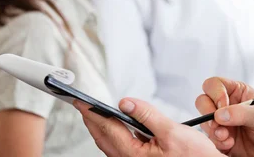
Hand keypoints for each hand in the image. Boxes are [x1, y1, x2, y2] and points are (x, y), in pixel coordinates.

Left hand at [74, 98, 220, 156]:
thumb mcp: (173, 132)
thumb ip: (147, 115)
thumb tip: (126, 103)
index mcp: (134, 155)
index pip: (107, 128)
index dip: (93, 113)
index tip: (80, 101)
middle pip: (104, 138)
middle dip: (92, 120)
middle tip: (81, 105)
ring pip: (111, 145)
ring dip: (102, 128)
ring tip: (95, 113)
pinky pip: (121, 148)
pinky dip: (115, 135)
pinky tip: (119, 127)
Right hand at [195, 77, 253, 156]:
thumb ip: (241, 113)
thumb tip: (219, 114)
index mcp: (238, 93)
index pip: (215, 84)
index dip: (215, 93)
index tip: (223, 106)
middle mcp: (227, 106)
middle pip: (203, 101)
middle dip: (208, 114)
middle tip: (219, 124)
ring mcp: (224, 123)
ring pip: (205, 122)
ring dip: (213, 131)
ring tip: (228, 138)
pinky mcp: (222, 140)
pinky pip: (210, 139)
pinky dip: (217, 143)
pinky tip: (229, 145)